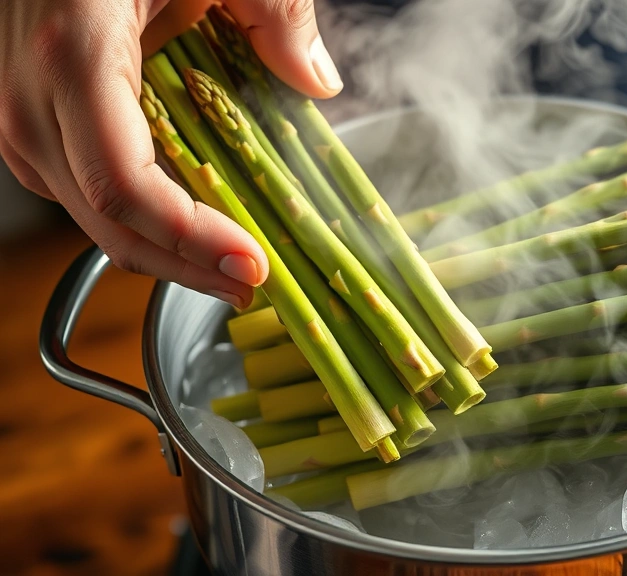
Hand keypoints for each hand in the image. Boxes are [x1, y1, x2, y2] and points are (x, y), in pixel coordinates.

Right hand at [0, 0, 343, 306]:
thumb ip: (274, 12)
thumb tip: (318, 80)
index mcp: (72, 53)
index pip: (124, 185)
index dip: (188, 239)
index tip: (249, 265)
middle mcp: (29, 94)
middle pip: (104, 220)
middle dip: (183, 265)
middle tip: (250, 284)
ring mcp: (17, 107)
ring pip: (82, 214)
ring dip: (157, 249)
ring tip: (225, 266)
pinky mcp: (27, 112)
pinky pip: (73, 185)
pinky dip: (129, 216)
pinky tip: (179, 222)